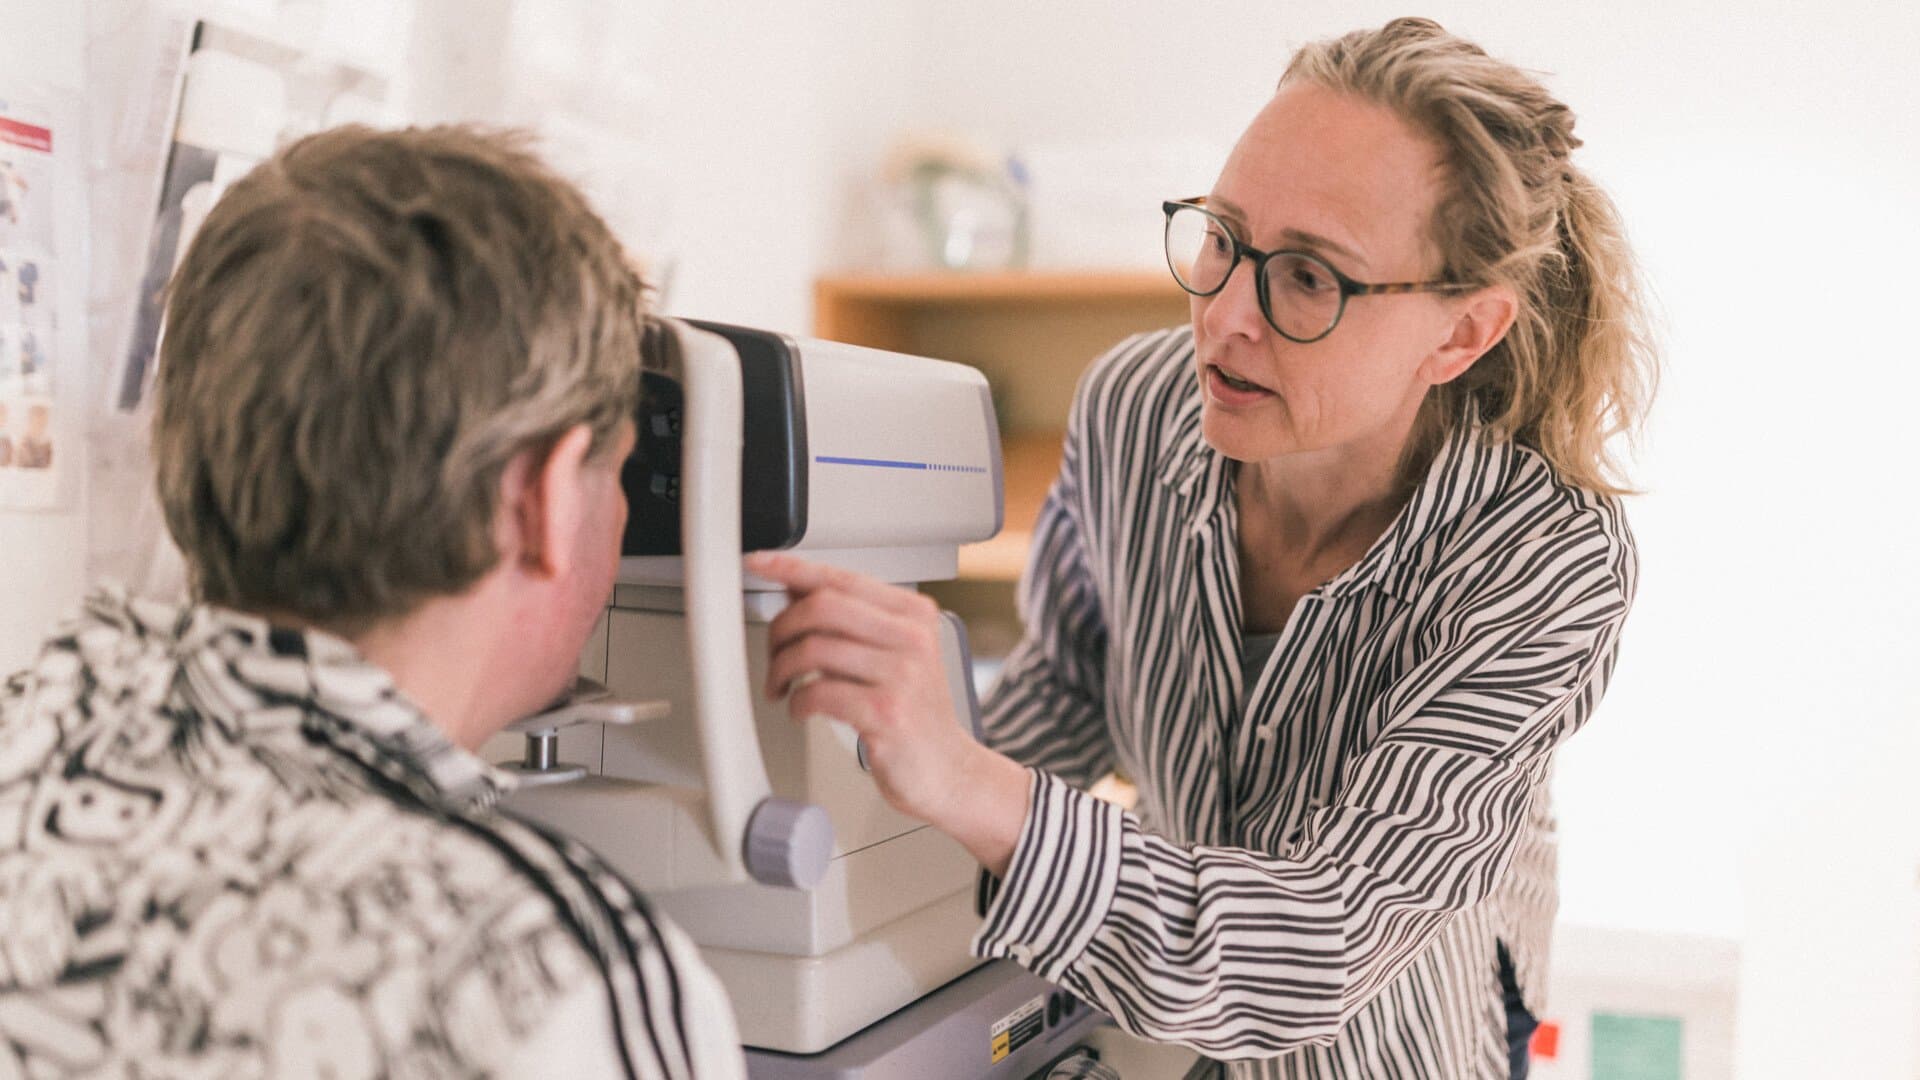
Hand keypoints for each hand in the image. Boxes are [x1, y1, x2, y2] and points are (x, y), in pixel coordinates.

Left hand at [746, 552, 1029, 874]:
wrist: (948, 769)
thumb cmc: (914, 713)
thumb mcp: (892, 655)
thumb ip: (851, 621)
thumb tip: (796, 587)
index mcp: (913, 614)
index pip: (842, 578)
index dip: (791, 567)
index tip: (759, 562)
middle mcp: (912, 637)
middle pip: (822, 606)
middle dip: (782, 628)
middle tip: (774, 653)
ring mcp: (902, 674)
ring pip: (814, 649)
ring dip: (781, 670)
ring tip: (782, 687)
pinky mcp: (886, 712)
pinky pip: (818, 692)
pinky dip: (797, 702)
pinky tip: (801, 709)